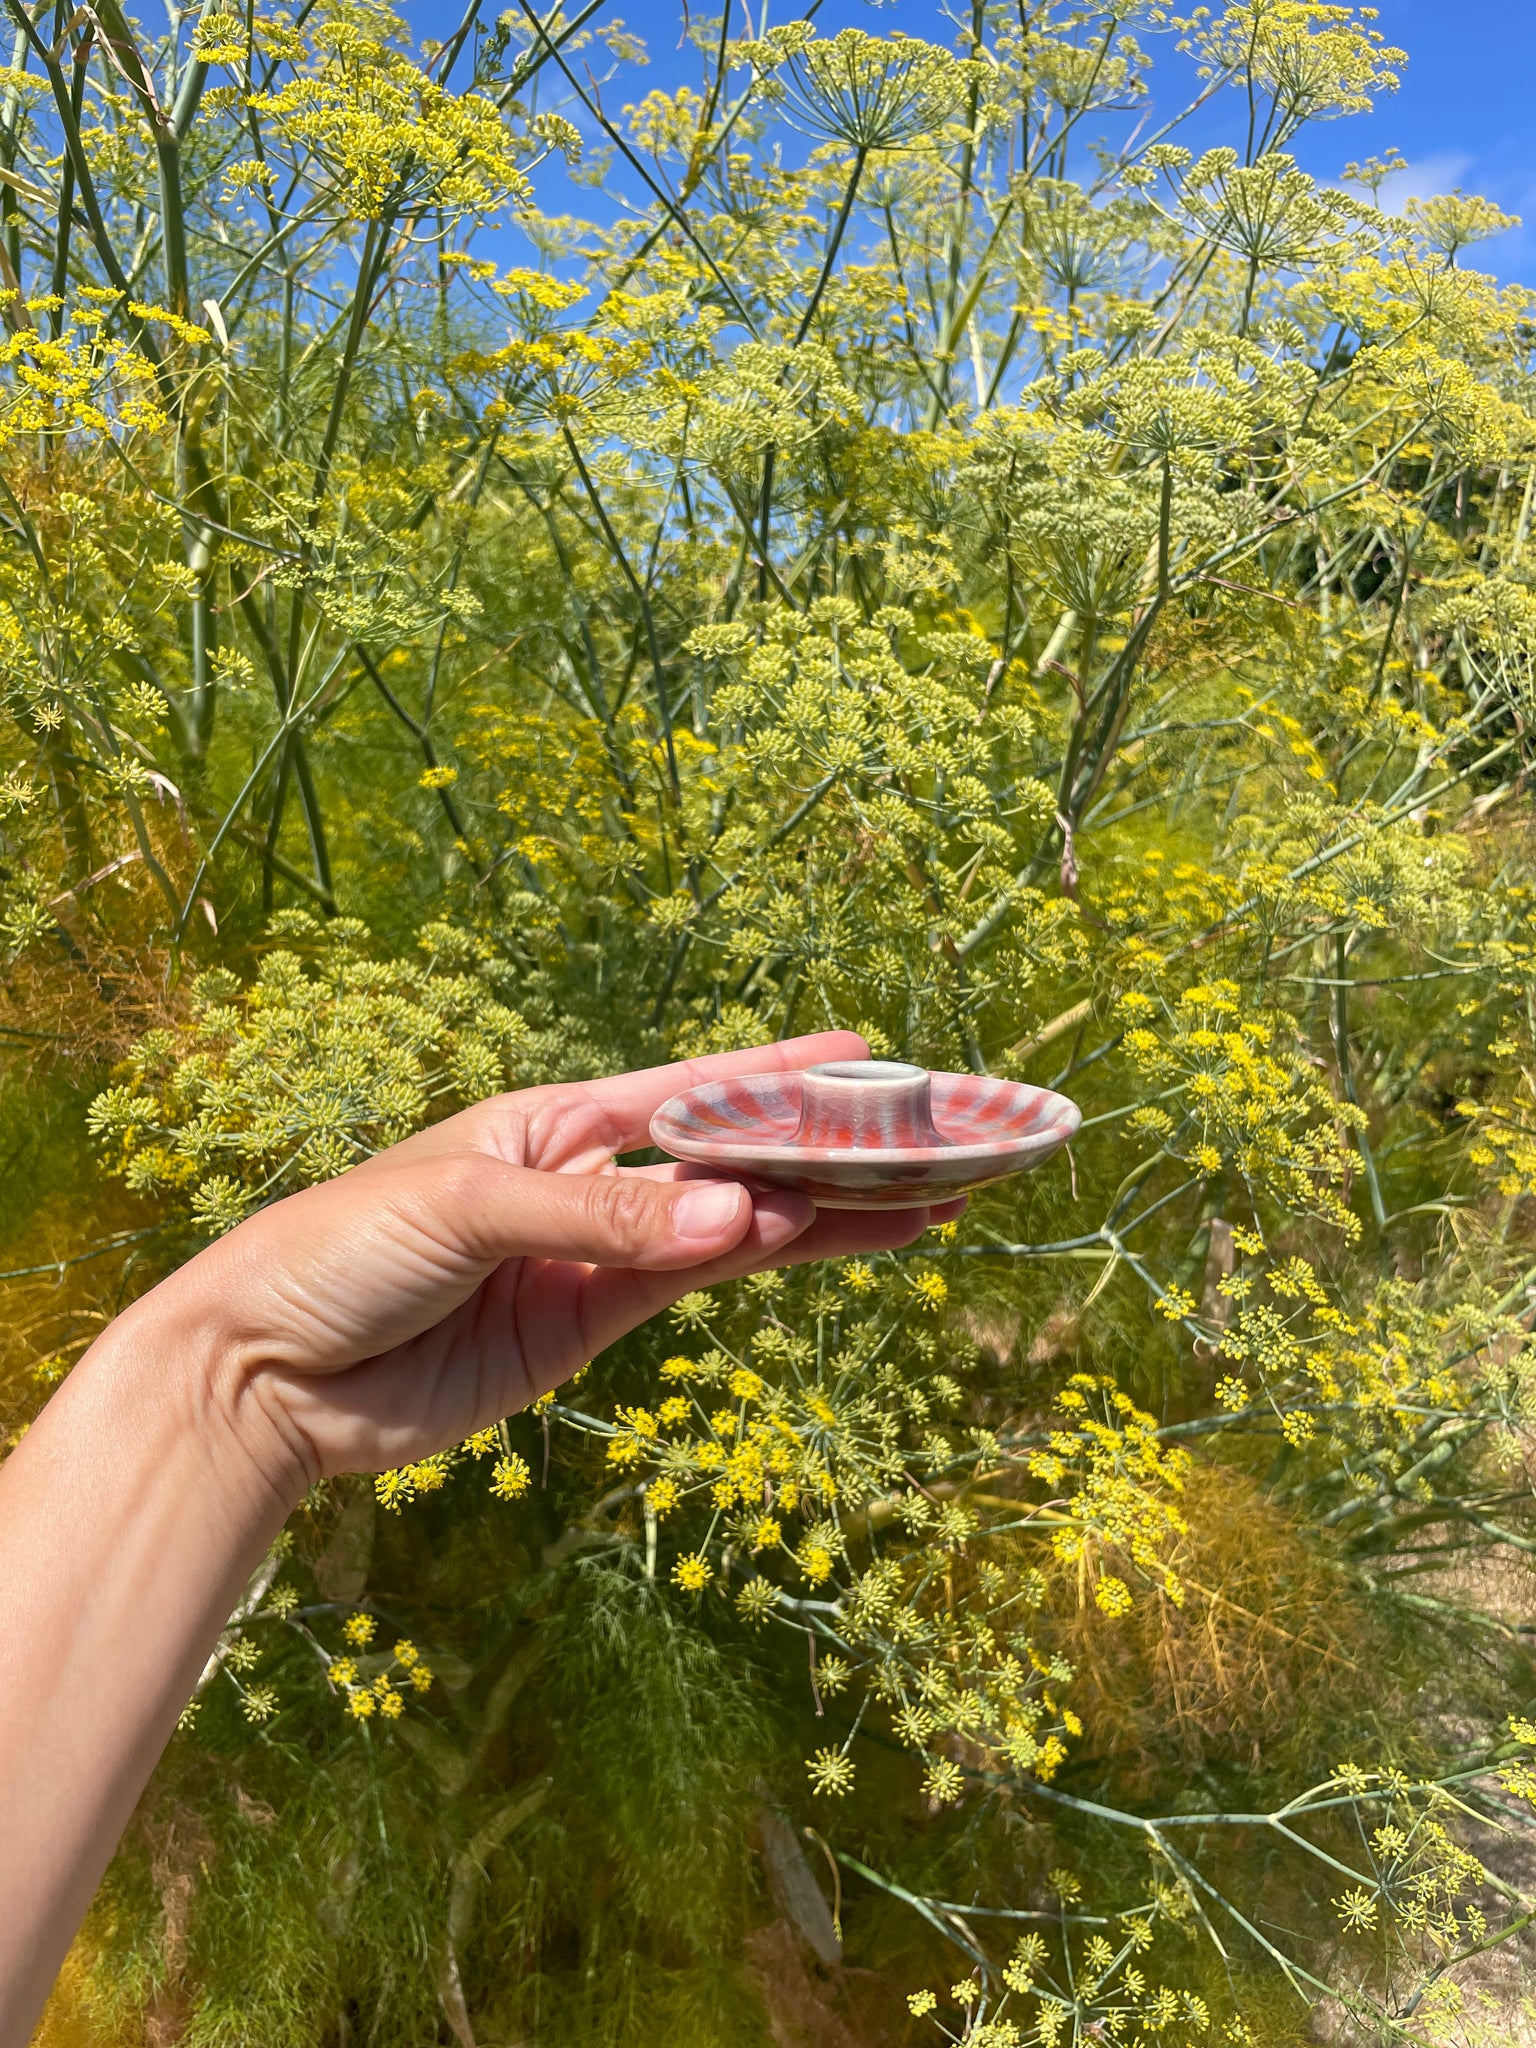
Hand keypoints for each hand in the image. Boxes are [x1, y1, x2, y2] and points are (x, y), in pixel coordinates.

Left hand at [143, 1032, 959, 1500]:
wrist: (266, 1377)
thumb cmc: (339, 1251)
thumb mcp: (464, 1207)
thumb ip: (601, 1216)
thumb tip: (735, 1221)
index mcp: (553, 1119)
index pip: (694, 1089)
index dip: (782, 1074)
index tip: (871, 1056)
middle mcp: (588, 1181)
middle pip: (732, 1160)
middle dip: (827, 1150)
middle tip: (937, 1141)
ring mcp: (594, 1260)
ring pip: (732, 1230)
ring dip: (819, 1216)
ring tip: (922, 1203)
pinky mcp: (584, 1330)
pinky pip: (690, 1290)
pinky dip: (753, 1268)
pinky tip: (817, 1242)